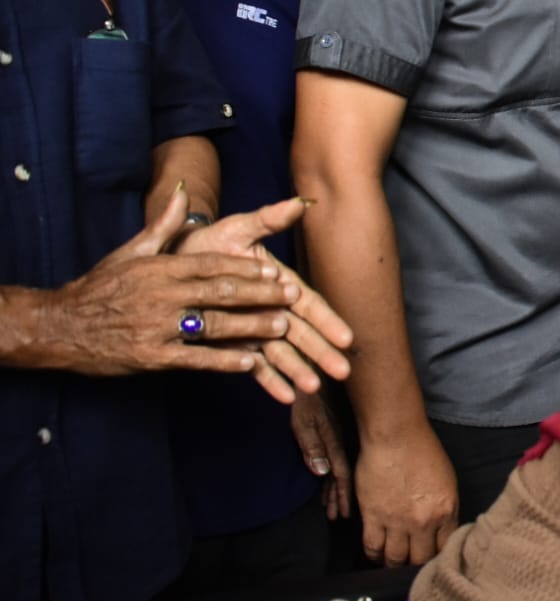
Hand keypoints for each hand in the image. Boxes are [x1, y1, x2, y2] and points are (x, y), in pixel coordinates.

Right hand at [38, 188, 308, 378]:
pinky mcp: (151, 356)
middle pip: (220, 293)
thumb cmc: (100, 287)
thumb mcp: (131, 251)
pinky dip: (223, 360)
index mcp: (161, 268)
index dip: (246, 268)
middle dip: (260, 294)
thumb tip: (183, 192)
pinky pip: (194, 358)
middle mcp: (162, 296)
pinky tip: (249, 361)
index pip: (212, 265)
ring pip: (213, 325)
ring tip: (280, 326)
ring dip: (250, 326)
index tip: (274, 270)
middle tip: (292, 295)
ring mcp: (157, 327)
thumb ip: (164, 225)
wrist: (59, 325)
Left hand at [176, 194, 354, 400]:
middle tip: (343, 371)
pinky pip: (255, 364)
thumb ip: (268, 219)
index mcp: (275, 281)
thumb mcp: (236, 228)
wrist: (172, 258)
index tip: (346, 336)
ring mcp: (253, 327)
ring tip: (315, 388)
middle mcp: (269, 307)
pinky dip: (270, 379)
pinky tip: (287, 397)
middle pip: (300, 331)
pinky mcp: (234, 342)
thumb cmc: (206, 242)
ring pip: (281, 351)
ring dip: (299, 369)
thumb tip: (299, 204)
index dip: (327, 319)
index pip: (307, 303)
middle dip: (322, 351)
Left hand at [291, 389, 351, 518]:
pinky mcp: (328, 429)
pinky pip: (332, 458)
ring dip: (334, 488)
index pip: (341, 475)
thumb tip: (323, 473)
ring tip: (332, 506)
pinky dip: (330, 474)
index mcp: (333, 442)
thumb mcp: (303, 421)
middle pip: (341, 475)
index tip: (343, 514)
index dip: (342, 495)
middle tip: (338, 517)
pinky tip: (327, 479)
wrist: (311, 372)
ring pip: (337, 468)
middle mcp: (337, 441)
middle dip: (340, 497)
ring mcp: (333, 435)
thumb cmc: (304, 397)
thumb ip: (312, 446)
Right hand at [355, 429, 458, 566]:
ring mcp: (397, 521)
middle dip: (416, 566)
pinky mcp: (373, 516)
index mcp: (446, 510)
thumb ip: (445, 509)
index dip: (437, 558)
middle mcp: (423, 521)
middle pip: (420, 559)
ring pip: (395, 559)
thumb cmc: (422, 450)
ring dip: (394, 564)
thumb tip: (442, 531)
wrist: (395, 435)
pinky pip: (372, 547)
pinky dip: (374, 556)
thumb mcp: (446, 481)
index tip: (432, 561)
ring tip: (393, 563)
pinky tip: (376, 555)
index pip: (445, 548)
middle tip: (411, 566)